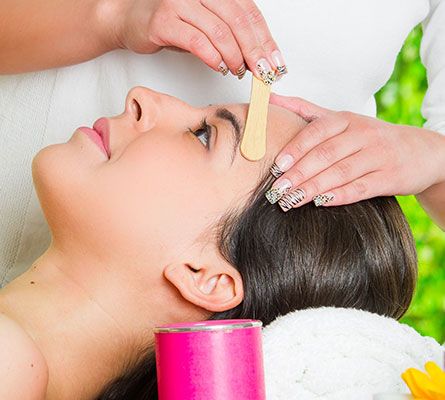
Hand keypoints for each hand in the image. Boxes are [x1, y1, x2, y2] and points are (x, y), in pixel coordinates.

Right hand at [108, 0, 285, 80]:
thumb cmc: (171, 23)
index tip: (275, 62)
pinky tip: (220, 67)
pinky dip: (213, 57)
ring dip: (235, 57)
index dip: (265, 39)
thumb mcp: (206, 24)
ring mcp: (180, 2)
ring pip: (220, 32)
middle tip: (264, 72)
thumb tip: (257, 58)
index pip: (249, 12)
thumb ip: (230, 35)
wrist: (130, 19)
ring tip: (239, 71)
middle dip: (255, 51)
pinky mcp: (164, 20)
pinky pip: (196, 41)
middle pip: (238, 21)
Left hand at [266, 94, 444, 210]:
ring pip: (341, 172)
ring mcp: (378, 156)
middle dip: (298, 173)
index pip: (317, 132)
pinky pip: (362, 188)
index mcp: (347, 120)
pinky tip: (321, 203)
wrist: (421, 151)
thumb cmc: (370, 137)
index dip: (295, 149)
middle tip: (276, 189)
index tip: (275, 166)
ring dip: (313, 187)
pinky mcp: (390, 177)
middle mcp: (363, 134)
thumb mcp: (342, 120)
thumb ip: (307, 111)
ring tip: (290, 200)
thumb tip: (271, 98)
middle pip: (326, 154)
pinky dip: (340, 196)